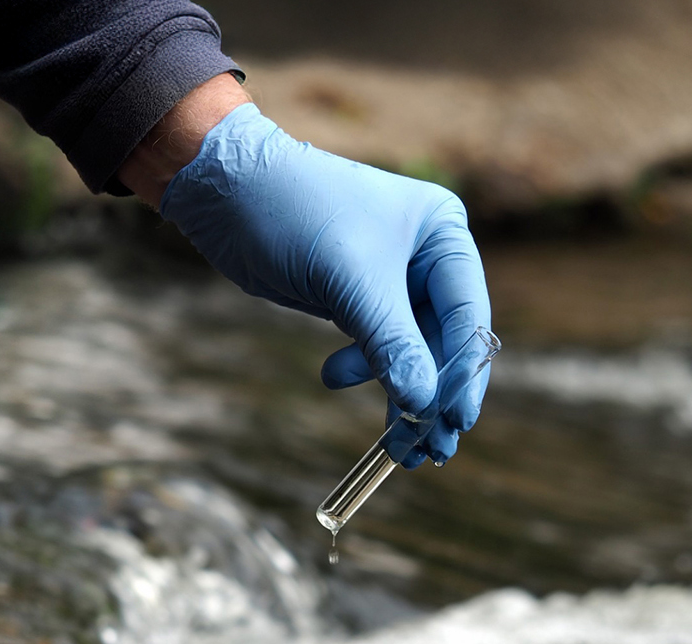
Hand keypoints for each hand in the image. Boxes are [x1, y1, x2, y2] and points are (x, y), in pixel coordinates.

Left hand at [156, 102, 492, 468]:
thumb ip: (393, 344)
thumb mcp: (350, 282)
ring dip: (400, 395)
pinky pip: (377, 347)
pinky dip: (365, 372)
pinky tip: (333, 377)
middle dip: (433, 395)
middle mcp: (426, 256)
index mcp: (443, 233)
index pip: (467, 315)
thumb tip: (425, 405)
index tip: (454, 422)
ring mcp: (392, 280)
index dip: (463, 373)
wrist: (224, 190)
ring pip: (410, 352)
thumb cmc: (295, 214)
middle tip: (429, 452)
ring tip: (393, 445)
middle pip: (444, 342)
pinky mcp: (356, 298)